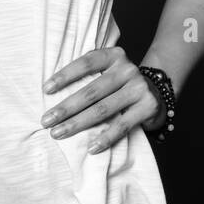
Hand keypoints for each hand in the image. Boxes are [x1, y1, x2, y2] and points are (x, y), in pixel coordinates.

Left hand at [40, 47, 162, 153]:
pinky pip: (123, 125)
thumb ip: (88, 76)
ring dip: (78, 123)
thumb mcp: (108, 71)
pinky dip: (106, 138)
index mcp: (114, 56)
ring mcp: (138, 88)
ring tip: (59, 133)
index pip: (86, 63)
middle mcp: (127, 69)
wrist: (157, 92)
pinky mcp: (148, 106)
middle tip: (46, 120)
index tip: (46, 89)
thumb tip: (51, 94)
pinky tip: (91, 148)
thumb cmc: (121, 84)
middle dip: (66, 107)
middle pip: (92, 90)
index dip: (65, 75)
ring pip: (103, 109)